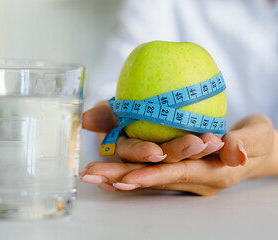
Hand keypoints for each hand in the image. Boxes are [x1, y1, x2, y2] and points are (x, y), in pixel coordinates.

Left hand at [81, 102, 277, 194]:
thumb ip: (243, 143)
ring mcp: (183, 177)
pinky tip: (109, 174)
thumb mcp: (257, 138)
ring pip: (147, 177)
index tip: (124, 178)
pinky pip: (150, 174)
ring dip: (118, 175)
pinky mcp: (178, 171)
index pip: (176, 174)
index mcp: (211, 173)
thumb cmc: (258, 142)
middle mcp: (192, 179)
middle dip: (121, 177)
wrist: (258, 152)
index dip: (151, 175)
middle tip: (91, 174)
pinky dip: (129, 173)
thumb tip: (234, 152)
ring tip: (91, 174)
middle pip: (152, 178)